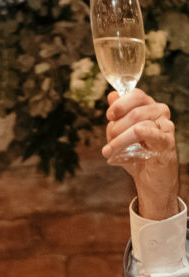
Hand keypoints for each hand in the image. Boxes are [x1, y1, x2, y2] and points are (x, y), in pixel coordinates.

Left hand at [103, 89, 178, 219]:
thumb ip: (118, 117)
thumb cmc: (137, 157)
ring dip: (120, 140)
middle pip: (135, 111)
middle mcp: (159, 114)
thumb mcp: (122, 136)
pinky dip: (142, 134)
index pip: (136, 95)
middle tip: (108, 145)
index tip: (109, 116)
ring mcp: (165, 127)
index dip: (120, 104)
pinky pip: (154, 133)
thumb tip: (112, 96)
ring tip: (109, 152)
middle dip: (116, 128)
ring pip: (139, 124)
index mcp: (149, 108)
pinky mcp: (167, 143)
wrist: (151, 181)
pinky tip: (132, 139)